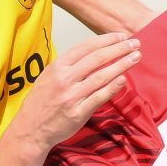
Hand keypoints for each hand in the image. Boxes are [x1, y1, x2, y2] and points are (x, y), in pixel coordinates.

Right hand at [9, 32, 140, 149]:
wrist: (30, 129)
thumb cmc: (41, 102)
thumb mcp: (49, 77)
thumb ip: (70, 66)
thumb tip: (95, 55)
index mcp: (58, 66)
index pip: (86, 47)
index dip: (107, 40)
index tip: (121, 36)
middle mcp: (65, 78)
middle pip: (97, 58)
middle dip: (119, 49)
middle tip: (135, 43)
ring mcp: (71, 96)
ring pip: (101, 76)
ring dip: (121, 65)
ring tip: (136, 57)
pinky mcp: (78, 113)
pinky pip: (99, 97)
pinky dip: (113, 87)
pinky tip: (124, 79)